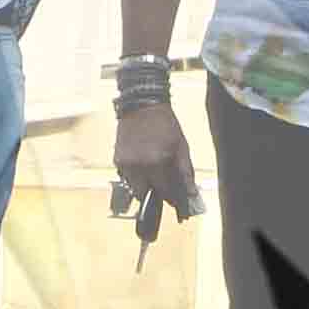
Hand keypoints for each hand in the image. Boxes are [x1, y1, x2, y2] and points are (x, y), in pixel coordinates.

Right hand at [114, 95, 201, 222]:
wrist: (142, 106)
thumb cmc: (165, 124)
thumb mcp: (181, 146)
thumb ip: (186, 172)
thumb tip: (190, 193)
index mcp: (158, 161)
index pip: (165, 191)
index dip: (172, 199)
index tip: (177, 202)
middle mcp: (140, 165)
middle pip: (146, 195)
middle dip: (156, 194)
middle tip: (164, 189)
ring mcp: (126, 163)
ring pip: (135, 188)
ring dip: (145, 185)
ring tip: (153, 172)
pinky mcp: (117, 159)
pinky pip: (127, 177)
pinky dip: (136, 176)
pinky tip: (143, 164)